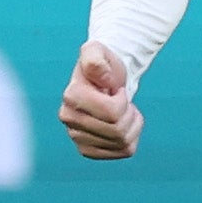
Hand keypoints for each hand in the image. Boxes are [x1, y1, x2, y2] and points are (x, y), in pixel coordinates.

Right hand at [58, 40, 141, 158]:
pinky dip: (131, 137)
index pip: (112, 112)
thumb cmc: (103, 66)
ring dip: (132, 124)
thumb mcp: (97, 51)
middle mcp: (69, 120)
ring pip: (123, 142)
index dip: (123, 99)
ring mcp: (77, 138)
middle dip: (129, 113)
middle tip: (122, 101)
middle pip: (118, 130)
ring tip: (123, 111)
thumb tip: (104, 80)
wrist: (103, 82)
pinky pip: (123, 151)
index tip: (116, 90)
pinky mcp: (88, 150)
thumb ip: (95, 58)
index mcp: (71, 96)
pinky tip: (121, 125)